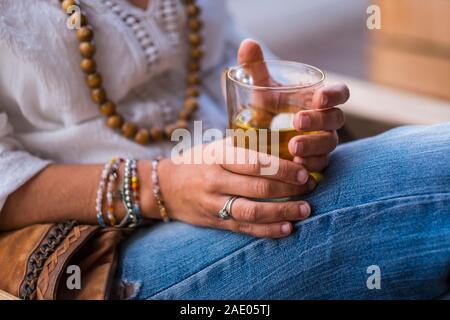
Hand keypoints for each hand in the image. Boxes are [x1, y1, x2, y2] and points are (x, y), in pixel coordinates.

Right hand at [156, 141, 316, 237]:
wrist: (165, 187)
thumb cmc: (197, 162)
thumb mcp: (216, 147)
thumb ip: (245, 147)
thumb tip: (284, 146)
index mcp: (218, 157)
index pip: (255, 163)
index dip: (283, 168)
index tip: (303, 170)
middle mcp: (215, 181)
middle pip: (258, 189)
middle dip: (289, 189)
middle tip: (311, 187)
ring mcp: (214, 205)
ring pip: (252, 212)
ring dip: (283, 212)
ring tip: (305, 210)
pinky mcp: (216, 223)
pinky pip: (244, 229)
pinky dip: (268, 231)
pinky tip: (287, 228)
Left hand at [237, 39, 348, 171]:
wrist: (258, 136)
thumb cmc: (267, 107)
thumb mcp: (260, 89)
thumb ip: (256, 68)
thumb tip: (247, 44)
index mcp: (318, 99)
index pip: (339, 94)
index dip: (335, 95)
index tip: (319, 98)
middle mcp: (325, 121)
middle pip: (335, 120)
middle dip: (319, 121)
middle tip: (298, 122)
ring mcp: (322, 142)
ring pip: (329, 144)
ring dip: (313, 146)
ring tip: (292, 148)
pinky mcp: (315, 161)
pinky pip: (320, 165)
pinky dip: (309, 165)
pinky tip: (294, 165)